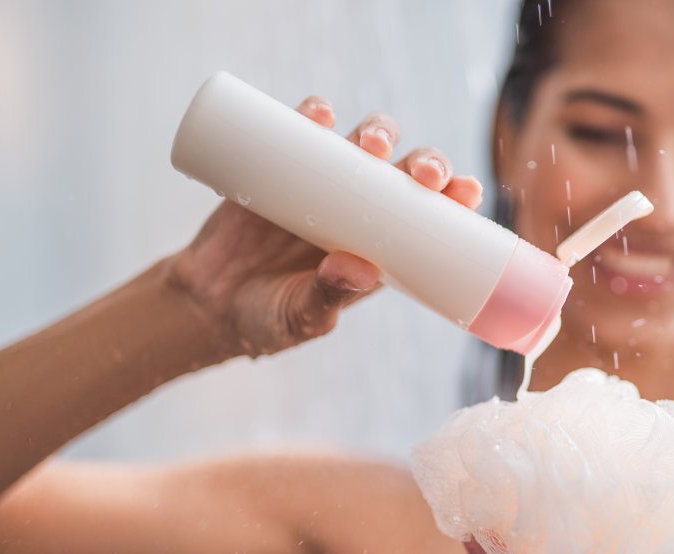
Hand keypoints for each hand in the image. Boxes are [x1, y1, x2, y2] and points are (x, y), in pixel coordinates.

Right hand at [166, 97, 483, 356]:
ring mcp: (321, 184)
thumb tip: (357, 268)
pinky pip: (301, 131)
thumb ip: (326, 296)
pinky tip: (317, 113)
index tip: (467, 192)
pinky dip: (311, 116)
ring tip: (371, 143)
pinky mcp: (279, 167)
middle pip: (404, 171)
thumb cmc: (267, 319)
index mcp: (381, 247)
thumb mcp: (301, 317)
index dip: (454, 196)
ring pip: (361, 144)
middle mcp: (359, 210)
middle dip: (424, 163)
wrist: (206, 304)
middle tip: (423, 173)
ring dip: (376, 133)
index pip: (430, 215)